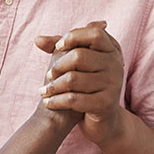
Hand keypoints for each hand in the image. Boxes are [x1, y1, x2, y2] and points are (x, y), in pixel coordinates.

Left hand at [34, 21, 124, 145]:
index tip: (58, 47)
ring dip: (53, 86)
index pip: (95, 33)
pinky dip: (56, 101)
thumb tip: (38, 39)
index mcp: (112, 50)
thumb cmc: (86, 85)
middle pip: (79, 56)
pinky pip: (74, 99)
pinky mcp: (106, 104)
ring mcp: (113, 85)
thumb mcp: (76, 63)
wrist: (103, 120)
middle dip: (58, 66)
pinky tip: (48, 102)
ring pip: (73, 79)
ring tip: (44, 91)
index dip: (74, 37)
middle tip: (49, 75)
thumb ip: (59, 47)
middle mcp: (116, 65)